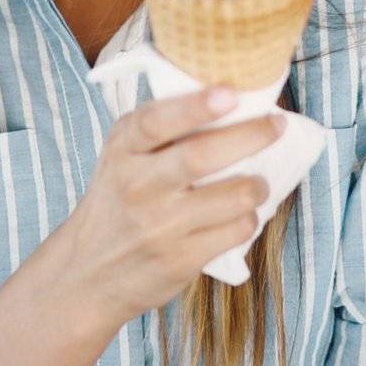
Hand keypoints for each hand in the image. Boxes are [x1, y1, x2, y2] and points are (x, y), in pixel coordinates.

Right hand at [39, 86, 279, 330]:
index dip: (195, 106)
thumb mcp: (123, 157)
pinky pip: (235, 231)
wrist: (88, 271)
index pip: (156, 122)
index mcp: (123, 150)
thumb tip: (228, 93)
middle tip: (276, 125)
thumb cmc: (119, 199)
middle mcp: (138, 186)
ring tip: (258, 182)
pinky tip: (241, 214)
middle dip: (250, 136)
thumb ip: (160, 128)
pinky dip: (248, 218)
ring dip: (257, 185)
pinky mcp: (179, 260)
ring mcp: (159, 227)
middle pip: (201, 156)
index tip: (230, 93)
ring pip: (232, 197)